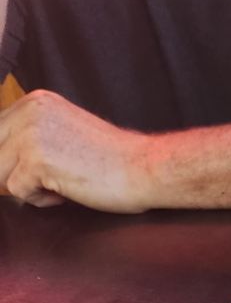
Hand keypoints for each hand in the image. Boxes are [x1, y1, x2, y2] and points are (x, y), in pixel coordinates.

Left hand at [0, 90, 150, 210]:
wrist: (145, 169)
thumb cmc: (113, 160)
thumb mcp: (65, 132)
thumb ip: (33, 135)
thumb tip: (3, 161)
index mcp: (36, 102)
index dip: (7, 160)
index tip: (32, 171)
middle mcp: (30, 111)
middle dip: (12, 174)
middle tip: (46, 182)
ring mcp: (31, 134)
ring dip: (26, 186)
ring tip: (59, 185)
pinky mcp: (37, 160)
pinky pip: (17, 191)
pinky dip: (40, 200)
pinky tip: (66, 193)